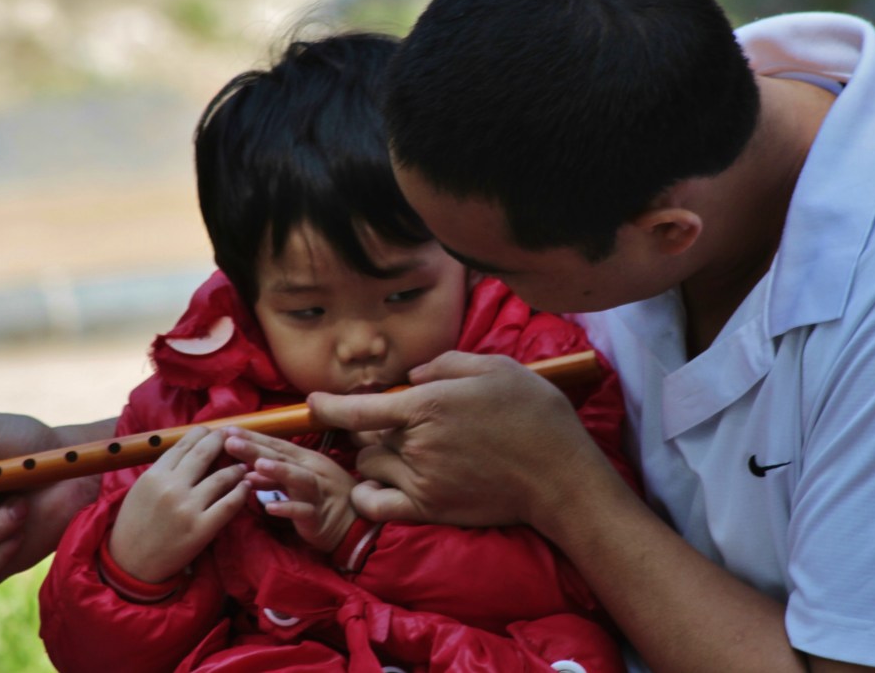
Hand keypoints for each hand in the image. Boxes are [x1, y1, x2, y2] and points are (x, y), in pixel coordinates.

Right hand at [109, 428, 247, 583]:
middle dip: (221, 441)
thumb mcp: (141, 490)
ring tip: (243, 466)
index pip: (184, 445)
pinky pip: (230, 504)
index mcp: (154, 475)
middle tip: (233, 437)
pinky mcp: (202, 529)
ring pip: (222, 477)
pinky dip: (241, 492)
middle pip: (204, 453)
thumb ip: (163, 470)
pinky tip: (246, 486)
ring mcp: (188, 508)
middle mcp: (172, 487)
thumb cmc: (135, 525)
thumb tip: (189, 450)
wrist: (131, 564)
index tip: (213, 431)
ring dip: (236, 468)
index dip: (202, 434)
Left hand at [223, 428, 356, 552]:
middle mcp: (312, 471)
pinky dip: (287, 508)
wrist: (356, 525)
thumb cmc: (325, 499)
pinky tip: (269, 507)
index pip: (277, 445)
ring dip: (278, 471)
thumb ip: (274, 477)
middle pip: (283, 457)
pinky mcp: (318, 516)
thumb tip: (247, 470)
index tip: (227, 430)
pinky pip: (303, 511)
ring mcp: (317, 493)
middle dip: (256, 448)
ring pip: (297, 479)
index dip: (253, 437)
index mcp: (306, 460)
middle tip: (230, 441)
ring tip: (256, 466)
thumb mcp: (298, 484)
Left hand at [308, 351, 598, 528]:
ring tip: (408, 452)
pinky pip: (377, 506)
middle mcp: (417, 443)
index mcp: (427, 404)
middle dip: (375, 428)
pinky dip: (368, 497)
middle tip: (404, 424)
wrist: (561, 475)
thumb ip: (445, 364)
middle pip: (367, 437)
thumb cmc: (533, 414)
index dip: (328, 407)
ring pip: (372, 466)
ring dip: (379, 458)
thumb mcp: (494, 367)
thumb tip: (414, 377)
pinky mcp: (431, 509)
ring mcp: (422, 480)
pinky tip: (378, 488)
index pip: (357, 409)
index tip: (313, 404)